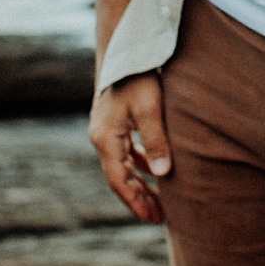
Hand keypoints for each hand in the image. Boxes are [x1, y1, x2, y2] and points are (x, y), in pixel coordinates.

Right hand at [92, 57, 172, 209]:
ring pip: (123, 166)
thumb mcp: (150, 107)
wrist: (124, 47)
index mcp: (106, 138)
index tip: (152, 219)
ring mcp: (106, 129)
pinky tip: (154, 172)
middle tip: (159, 218)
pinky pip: (126, 152)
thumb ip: (155, 140)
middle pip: (119, 178)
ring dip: (139, 184)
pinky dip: (139, 165)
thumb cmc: (138, 75)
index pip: (119, 180)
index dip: (135, 202)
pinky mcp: (114, 122)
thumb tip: (163, 174)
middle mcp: (101, 137)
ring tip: (159, 201)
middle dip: (139, 198)